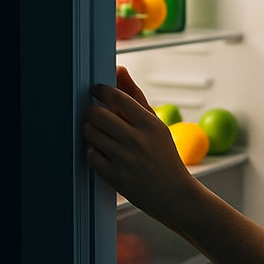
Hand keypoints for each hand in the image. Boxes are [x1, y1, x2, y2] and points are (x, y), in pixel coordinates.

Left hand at [84, 66, 196, 226]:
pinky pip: (91, 156)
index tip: (96, 90)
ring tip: (98, 133)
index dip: (101, 91)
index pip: (117, 97)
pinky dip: (93, 152)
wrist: (174, 194)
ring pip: (91, 134)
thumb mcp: (156, 125)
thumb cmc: (164, 155)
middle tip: (95, 115)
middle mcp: (138, 140)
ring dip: (90, 132)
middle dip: (92, 113)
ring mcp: (126, 159)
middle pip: (98, 114)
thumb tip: (119, 69)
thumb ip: (136, 97)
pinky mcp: (115, 177)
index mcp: (151, 124)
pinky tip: (102, 153)